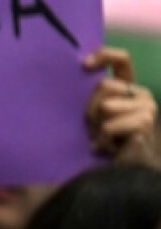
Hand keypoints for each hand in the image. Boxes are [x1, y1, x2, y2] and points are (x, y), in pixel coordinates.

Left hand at [83, 47, 158, 165]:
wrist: (123, 173)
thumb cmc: (105, 142)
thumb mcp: (95, 116)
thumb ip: (93, 96)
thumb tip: (82, 70)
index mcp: (129, 89)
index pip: (122, 61)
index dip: (104, 56)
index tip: (84, 65)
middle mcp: (142, 95)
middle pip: (103, 85)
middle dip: (90, 109)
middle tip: (95, 129)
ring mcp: (147, 108)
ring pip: (105, 106)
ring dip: (96, 127)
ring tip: (104, 139)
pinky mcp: (144, 123)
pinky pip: (109, 126)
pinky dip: (103, 140)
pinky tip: (110, 148)